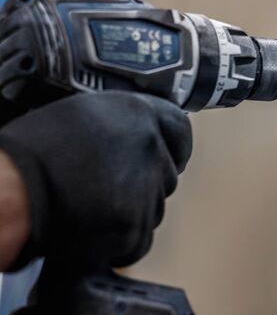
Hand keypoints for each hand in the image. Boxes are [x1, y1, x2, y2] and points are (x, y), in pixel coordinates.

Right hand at [0, 91, 191, 269]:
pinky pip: (140, 238)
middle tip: (113, 187)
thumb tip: (144, 136)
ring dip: (133, 212)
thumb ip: (126, 123)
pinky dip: (120, 240)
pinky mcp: (133, 224)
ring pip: (154, 207)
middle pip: (167, 173)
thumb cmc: (36, 149)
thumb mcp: (88, 114)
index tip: (168, 156)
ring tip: (95, 206)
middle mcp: (150, 146)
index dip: (175, 146)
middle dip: (147, 183)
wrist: (11, 189)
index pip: (181, 129)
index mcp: (139, 113)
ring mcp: (145, 186)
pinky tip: (92, 227)